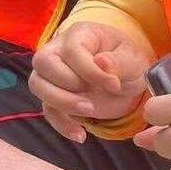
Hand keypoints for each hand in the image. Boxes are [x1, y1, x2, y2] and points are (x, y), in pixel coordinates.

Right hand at [29, 22, 154, 140]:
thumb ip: (119, 60)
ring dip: (61, 102)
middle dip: (68, 85)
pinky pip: (47, 109)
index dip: (90, 71)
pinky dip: (61, 124)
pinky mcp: (53, 95)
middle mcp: (57, 49)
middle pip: (43, 62)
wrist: (125, 78)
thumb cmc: (126, 61)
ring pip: (37, 85)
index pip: (71, 50)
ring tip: (89, 111)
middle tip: (94, 98)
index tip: (114, 85)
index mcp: (79, 35)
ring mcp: (51, 73)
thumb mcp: (133, 59)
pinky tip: (80, 134)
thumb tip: (102, 62)